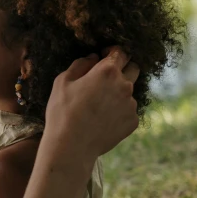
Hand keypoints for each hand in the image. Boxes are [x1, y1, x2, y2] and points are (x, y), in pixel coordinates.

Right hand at [43, 48, 139, 170]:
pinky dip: (119, 111)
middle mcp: (124, 85)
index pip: (121, 51)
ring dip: (118, 93)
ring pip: (129, 92)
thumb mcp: (62, 81)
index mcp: (107, 71)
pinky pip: (128, 110)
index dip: (112, 51)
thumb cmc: (63, 111)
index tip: (103, 56)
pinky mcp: (133, 122)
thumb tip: (93, 58)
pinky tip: (102, 119)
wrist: (72, 146)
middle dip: (122, 68)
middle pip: (133, 68)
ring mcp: (131, 104)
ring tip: (99, 106)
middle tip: (105, 79)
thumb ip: (80, 64)